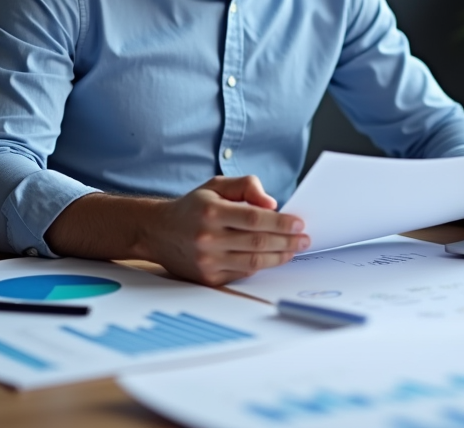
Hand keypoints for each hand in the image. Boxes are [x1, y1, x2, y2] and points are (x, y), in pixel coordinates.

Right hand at [146, 176, 308, 285]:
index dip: (281, 223)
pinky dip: (260, 266)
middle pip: (258, 242)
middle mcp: (208, 239)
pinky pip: (242, 273)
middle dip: (287, 242)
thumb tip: (272, 204)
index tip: (299, 223)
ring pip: (253, 262)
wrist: (159, 232)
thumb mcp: (217, 186)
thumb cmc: (193, 207)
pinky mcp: (208, 278)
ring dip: (279, 257)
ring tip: (293, 250)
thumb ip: (246, 186)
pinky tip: (271, 257)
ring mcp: (207, 261)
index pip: (255, 219)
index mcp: (211, 212)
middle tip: (304, 239)